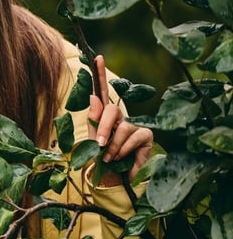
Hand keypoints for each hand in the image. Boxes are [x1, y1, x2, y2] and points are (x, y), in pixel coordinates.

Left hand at [87, 55, 153, 185]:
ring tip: (110, 158)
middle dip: (102, 128)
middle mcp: (120, 118)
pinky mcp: (146, 135)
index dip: (99, 75)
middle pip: (111, 110)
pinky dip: (124, 149)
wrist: (115, 181)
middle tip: (99, 146)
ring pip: (122, 127)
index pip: (102, 93)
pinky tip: (123, 158)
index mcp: (104, 117)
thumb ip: (93, 121)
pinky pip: (133, 136)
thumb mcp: (92, 142)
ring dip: (112, 146)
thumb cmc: (102, 161)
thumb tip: (94, 97)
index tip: (97, 57)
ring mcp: (135, 125)